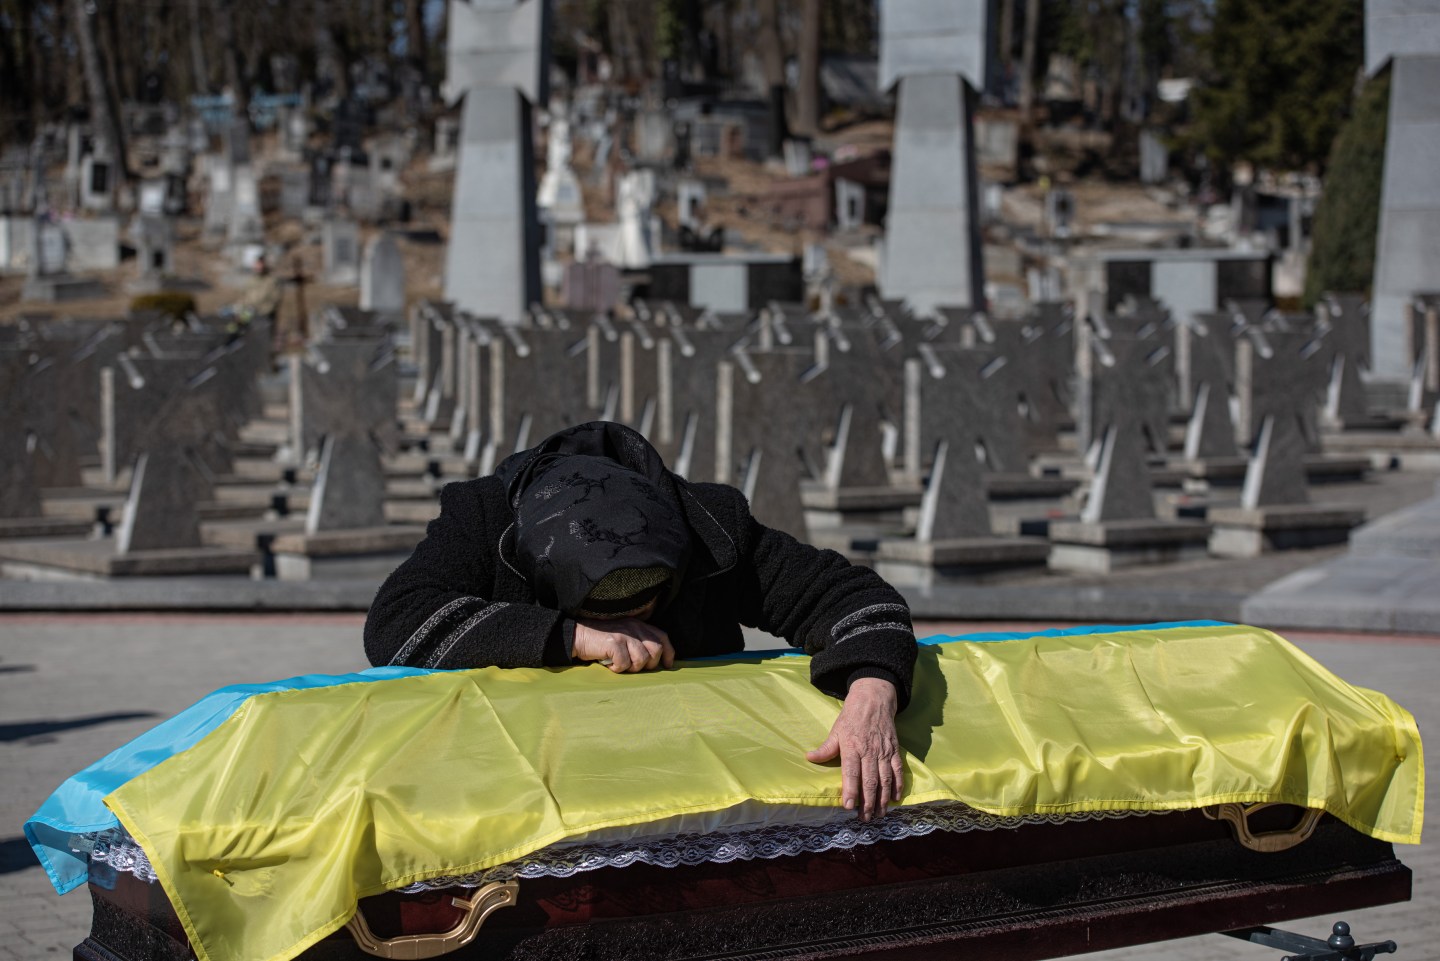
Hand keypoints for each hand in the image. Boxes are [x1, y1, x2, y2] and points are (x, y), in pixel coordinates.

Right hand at [573, 617, 674, 672]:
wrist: (577, 635)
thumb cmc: (601, 640)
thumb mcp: (623, 636)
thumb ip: (638, 642)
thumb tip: (655, 661)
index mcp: (638, 625)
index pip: (662, 637)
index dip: (669, 653)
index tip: (667, 666)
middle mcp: (634, 627)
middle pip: (656, 650)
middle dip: (649, 664)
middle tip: (633, 667)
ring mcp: (624, 634)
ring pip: (642, 659)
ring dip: (632, 668)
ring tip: (619, 665)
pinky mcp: (614, 643)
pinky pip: (624, 663)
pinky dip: (617, 669)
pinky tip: (609, 665)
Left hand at [805, 677, 902, 820]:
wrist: (874, 699)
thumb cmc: (851, 717)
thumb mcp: (836, 731)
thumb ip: (825, 748)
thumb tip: (809, 757)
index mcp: (852, 747)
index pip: (851, 772)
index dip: (850, 790)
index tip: (848, 806)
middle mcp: (869, 751)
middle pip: (870, 780)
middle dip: (868, 802)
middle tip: (864, 819)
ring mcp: (883, 751)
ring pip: (885, 779)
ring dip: (882, 799)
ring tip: (879, 814)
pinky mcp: (894, 750)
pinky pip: (897, 770)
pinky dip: (898, 785)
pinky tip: (895, 799)